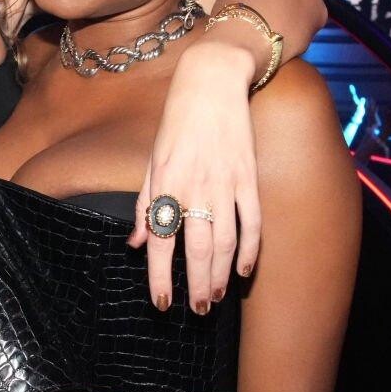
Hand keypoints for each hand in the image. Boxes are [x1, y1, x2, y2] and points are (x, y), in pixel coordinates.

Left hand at [131, 41, 261, 311]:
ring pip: (226, 242)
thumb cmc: (176, 121)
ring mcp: (225, 183)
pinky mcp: (249, 176)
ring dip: (222, 276)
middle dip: (197, 286)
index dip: (160, 277)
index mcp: (165, 183)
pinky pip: (253, 222)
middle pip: (197, 250)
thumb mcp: (151, 159)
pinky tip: (246, 271)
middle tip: (197, 311)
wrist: (212, 81)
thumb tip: (137, 242)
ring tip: (217, 298)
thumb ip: (145, 203)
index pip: (161, 241)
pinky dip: (251, 249)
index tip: (161, 303)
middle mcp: (195, 187)